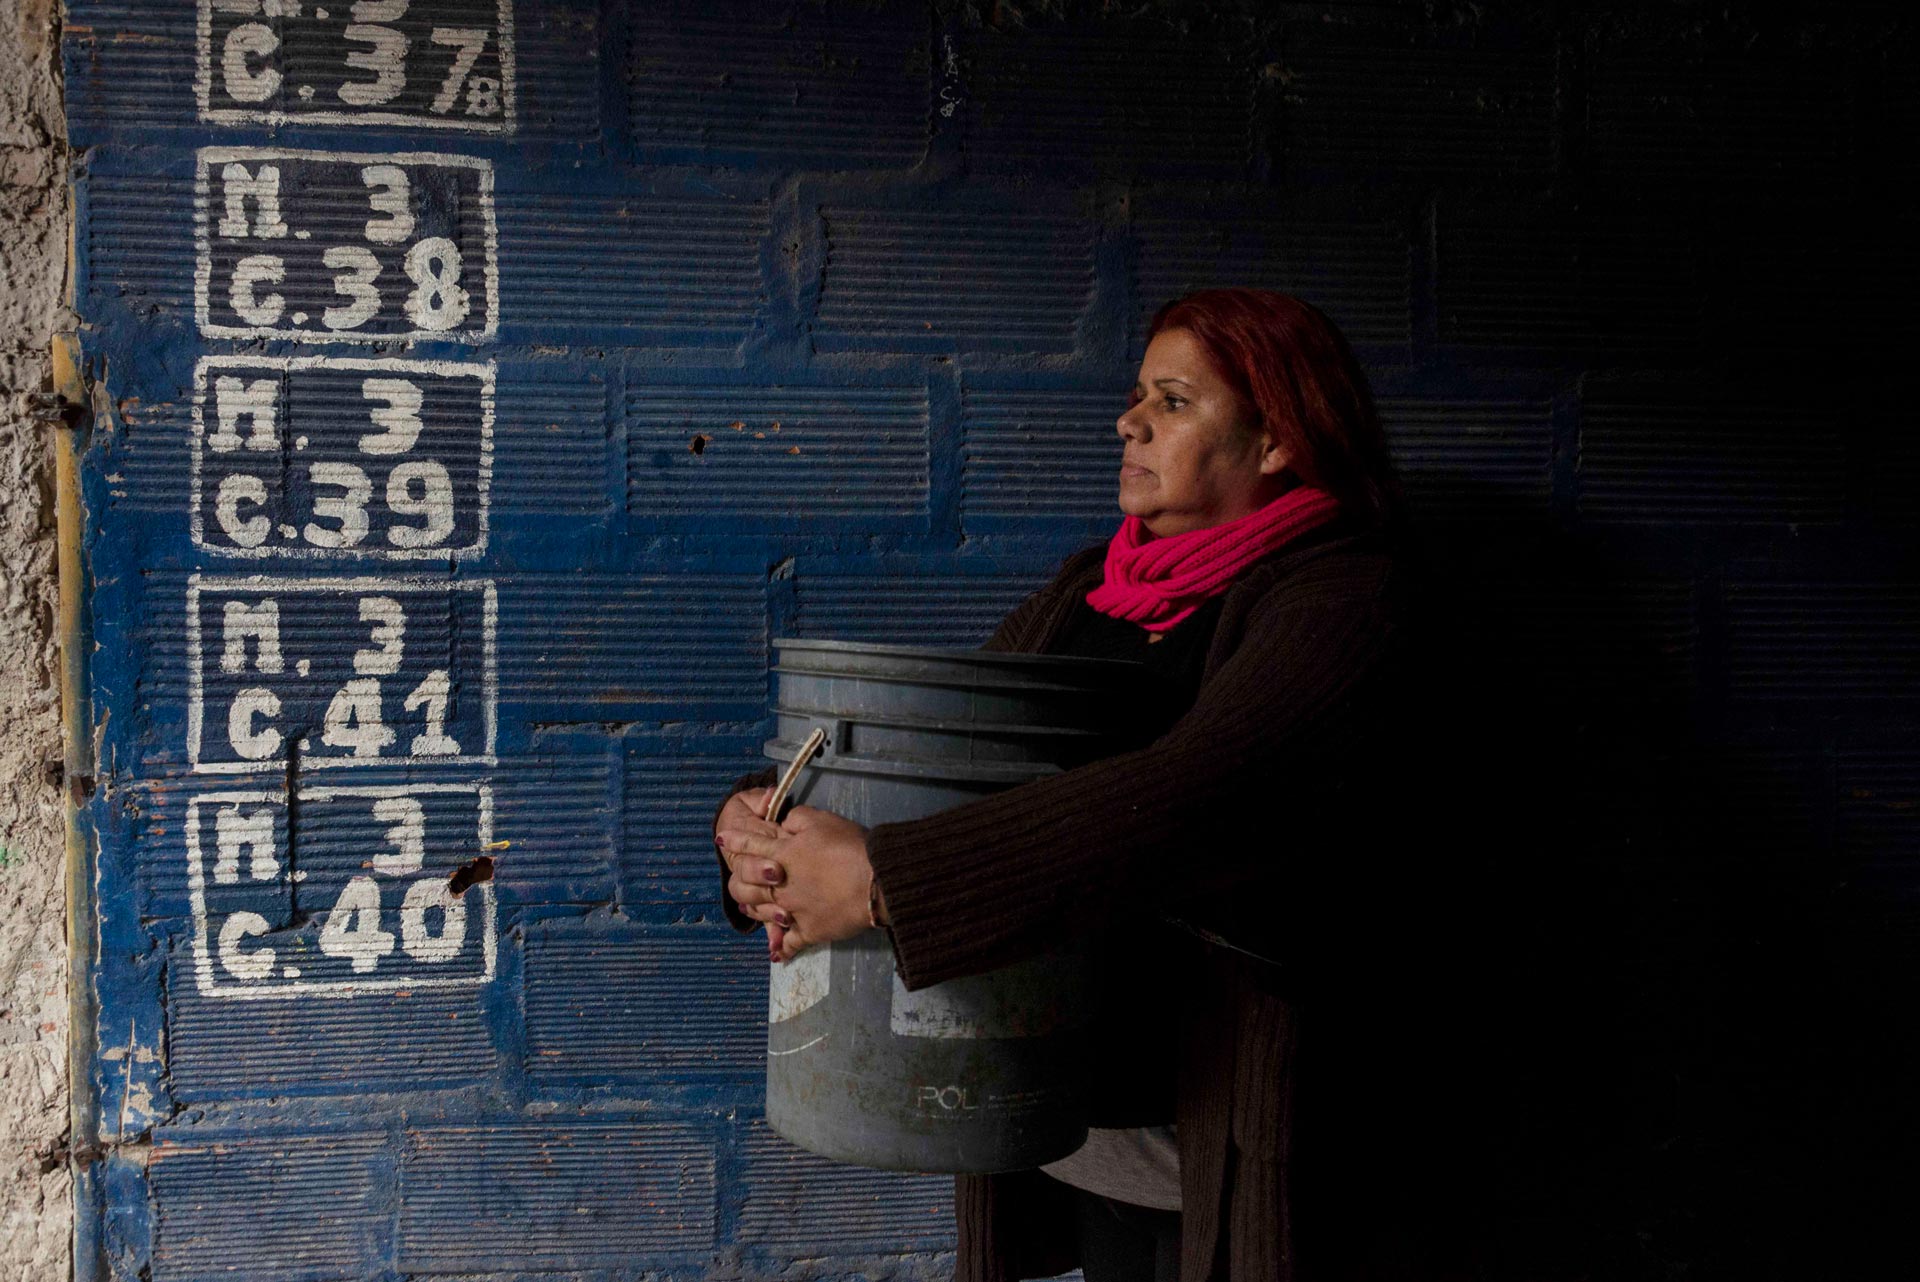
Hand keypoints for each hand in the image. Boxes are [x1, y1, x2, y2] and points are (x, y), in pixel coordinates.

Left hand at [718, 803, 872, 962]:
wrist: (875, 880)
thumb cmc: (850, 846)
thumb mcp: (822, 820)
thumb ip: (797, 820)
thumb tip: (784, 824)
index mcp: (782, 854)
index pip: (751, 845)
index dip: (735, 841)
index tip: (721, 839)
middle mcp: (780, 885)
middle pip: (747, 885)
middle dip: (739, 882)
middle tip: (737, 883)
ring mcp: (792, 911)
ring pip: (762, 913)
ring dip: (754, 911)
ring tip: (749, 910)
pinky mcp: (809, 931)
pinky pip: (789, 943)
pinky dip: (781, 949)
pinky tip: (775, 954)